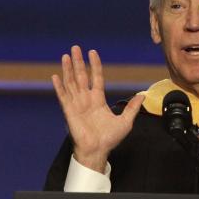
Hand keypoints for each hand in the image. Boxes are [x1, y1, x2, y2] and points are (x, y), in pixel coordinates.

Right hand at [51, 45, 143, 172]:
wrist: (98, 151)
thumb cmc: (110, 138)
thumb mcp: (126, 121)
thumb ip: (132, 107)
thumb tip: (142, 95)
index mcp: (98, 100)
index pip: (96, 78)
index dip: (94, 65)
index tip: (92, 52)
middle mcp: (86, 99)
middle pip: (81, 76)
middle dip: (78, 62)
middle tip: (75, 47)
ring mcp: (77, 104)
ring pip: (71, 82)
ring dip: (68, 69)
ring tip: (66, 56)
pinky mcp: (69, 111)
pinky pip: (63, 97)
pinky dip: (59, 86)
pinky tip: (55, 76)